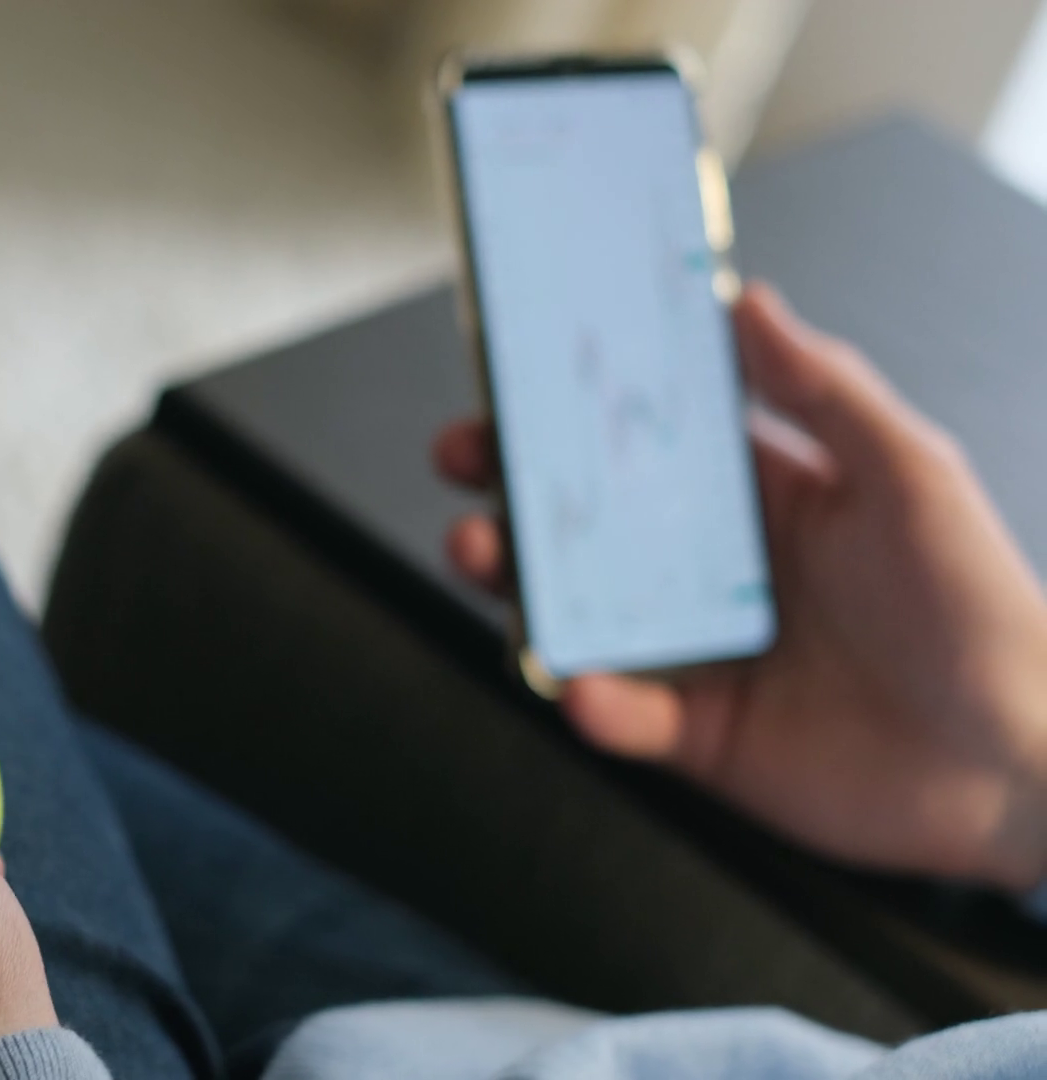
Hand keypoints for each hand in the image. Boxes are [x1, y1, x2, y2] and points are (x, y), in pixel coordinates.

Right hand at [433, 283, 1046, 891]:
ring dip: (518, 583)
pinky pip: (619, 714)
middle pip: (584, 523)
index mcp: (759, 498)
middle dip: (513, 488)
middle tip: (465, 457)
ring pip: (577, 611)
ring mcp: (697, 651)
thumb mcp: (911, 474)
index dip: (577, 409)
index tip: (518, 374)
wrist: (1022, 766)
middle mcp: (713, 570)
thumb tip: (748, 301)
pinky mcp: (695, 734)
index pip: (645, 441)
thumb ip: (824, 389)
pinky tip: (588, 686)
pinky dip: (593, 700)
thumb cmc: (986, 613)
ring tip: (482, 553)